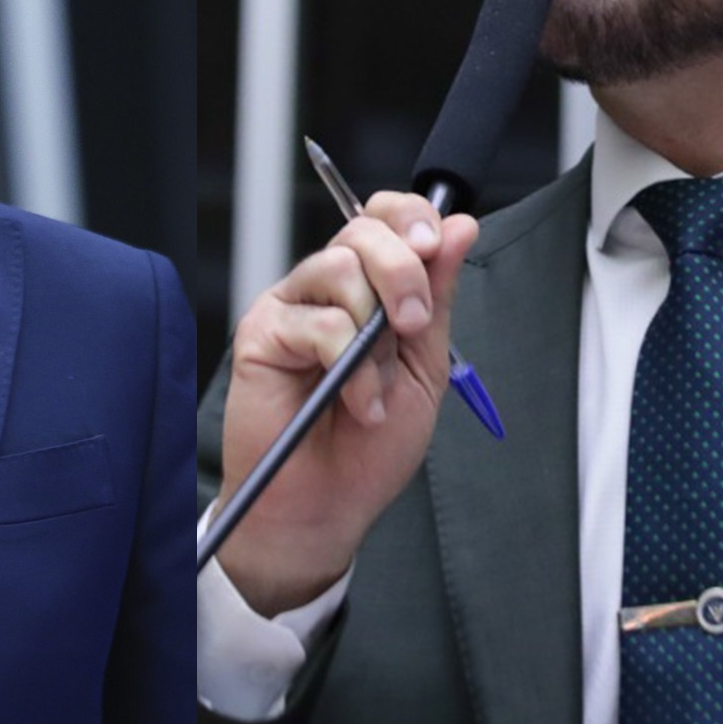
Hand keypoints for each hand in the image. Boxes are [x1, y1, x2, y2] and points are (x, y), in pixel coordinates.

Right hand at [214, 190, 479, 615]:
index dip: (413, 217)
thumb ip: (437, 296)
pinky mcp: (263, 333)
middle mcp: (327, 287)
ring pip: (341, 267)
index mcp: (368, 286)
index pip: (385, 217)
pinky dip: (348, 364)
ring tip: (377, 388)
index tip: (436, 245)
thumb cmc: (369, 446)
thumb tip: (459, 226)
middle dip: (403, 272)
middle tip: (412, 325)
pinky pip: (316, 320)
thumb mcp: (424, 366)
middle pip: (364, 230)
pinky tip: (355, 402)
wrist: (325, 507)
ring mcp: (292, 306)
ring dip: (375, 333)